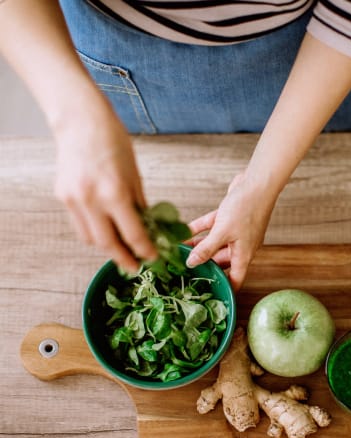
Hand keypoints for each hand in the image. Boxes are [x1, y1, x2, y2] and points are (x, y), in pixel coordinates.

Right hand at [53, 105, 157, 271]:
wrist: (81, 121)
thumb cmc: (114, 142)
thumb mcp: (134, 175)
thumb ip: (139, 205)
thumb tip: (147, 228)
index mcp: (114, 193)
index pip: (132, 234)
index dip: (144, 250)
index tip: (152, 258)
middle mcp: (91, 199)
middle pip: (107, 244)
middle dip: (123, 259)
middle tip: (134, 267)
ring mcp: (73, 199)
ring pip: (90, 238)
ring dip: (107, 248)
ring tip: (121, 250)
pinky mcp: (62, 196)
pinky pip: (79, 224)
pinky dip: (93, 232)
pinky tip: (105, 230)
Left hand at [186, 172, 275, 290]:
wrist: (256, 182)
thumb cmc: (247, 209)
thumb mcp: (222, 232)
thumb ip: (206, 249)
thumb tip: (192, 263)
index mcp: (244, 255)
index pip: (236, 279)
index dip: (226, 289)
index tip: (212, 297)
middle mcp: (239, 246)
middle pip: (220, 262)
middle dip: (203, 265)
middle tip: (183, 270)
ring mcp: (234, 232)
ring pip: (213, 244)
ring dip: (197, 247)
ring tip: (178, 251)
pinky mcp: (228, 218)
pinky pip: (211, 228)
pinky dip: (199, 230)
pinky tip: (183, 233)